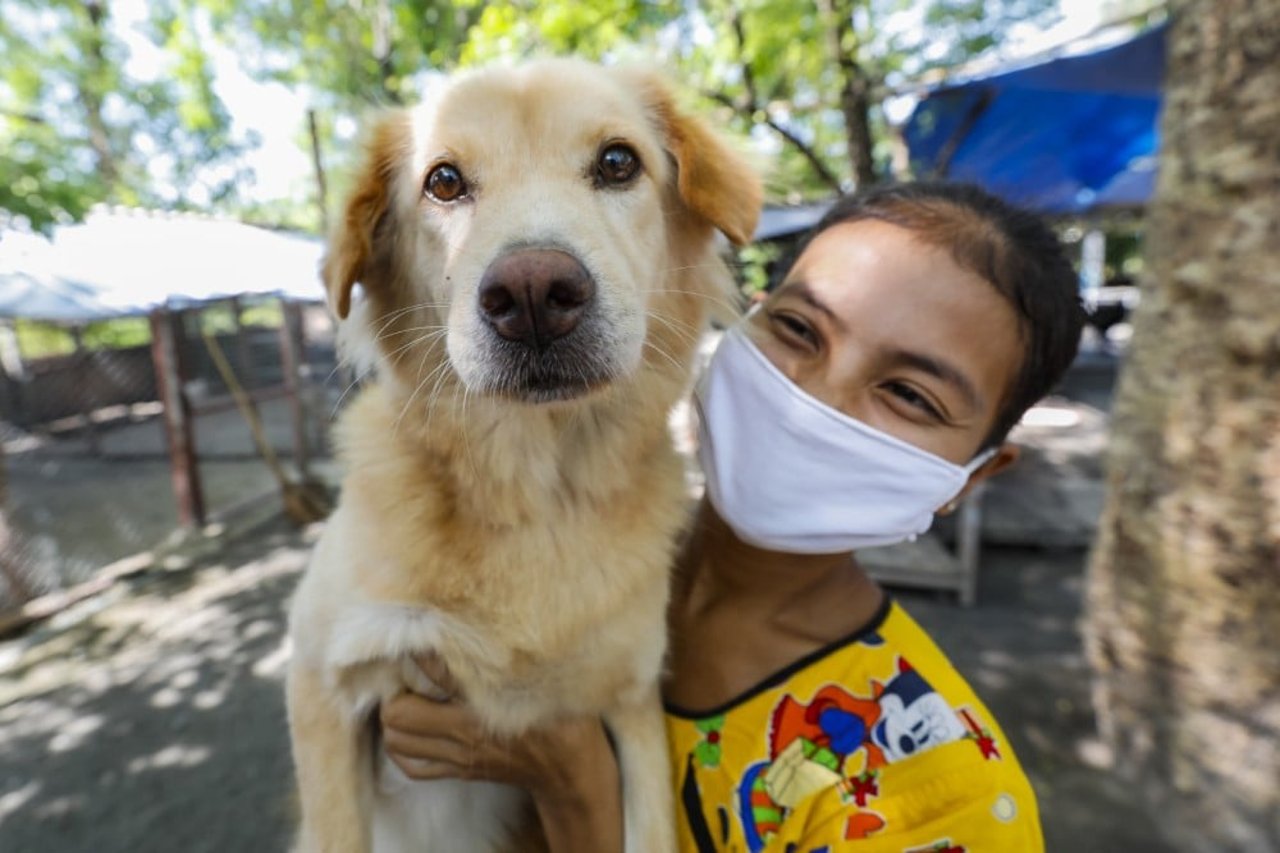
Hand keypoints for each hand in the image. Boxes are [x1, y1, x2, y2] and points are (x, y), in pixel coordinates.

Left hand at [378, 655, 623, 851]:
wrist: (571, 770)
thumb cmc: (563, 717)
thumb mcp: (545, 681)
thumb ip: (514, 655)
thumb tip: (485, 621)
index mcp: (486, 708)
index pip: (436, 672)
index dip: (423, 650)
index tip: (423, 634)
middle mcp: (465, 735)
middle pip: (398, 714)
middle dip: (396, 689)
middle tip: (410, 672)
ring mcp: (459, 757)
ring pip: (397, 741)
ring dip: (396, 718)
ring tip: (410, 696)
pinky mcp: (460, 771)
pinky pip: (412, 768)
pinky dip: (404, 749)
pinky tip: (415, 728)